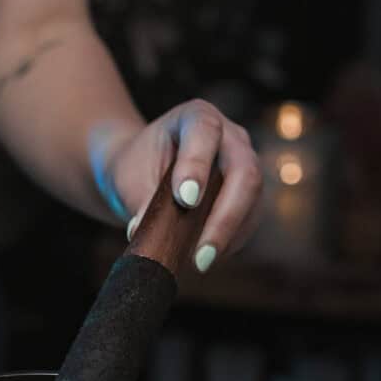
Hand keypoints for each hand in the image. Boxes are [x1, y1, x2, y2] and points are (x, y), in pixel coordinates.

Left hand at [100, 100, 262, 271]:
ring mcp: (245, 163)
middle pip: (244, 171)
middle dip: (225, 216)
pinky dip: (231, 241)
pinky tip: (207, 257)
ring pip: (253, 198)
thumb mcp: (127, 178)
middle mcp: (229, 136)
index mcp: (196, 117)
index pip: (205, 132)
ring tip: (200, 262)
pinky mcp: (249, 194)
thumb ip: (140, 200)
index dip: (198, 164)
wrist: (142, 172)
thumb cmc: (134, 169)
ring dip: (229, 235)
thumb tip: (144, 232)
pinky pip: (251, 218)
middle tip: (201, 254)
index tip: (185, 200)